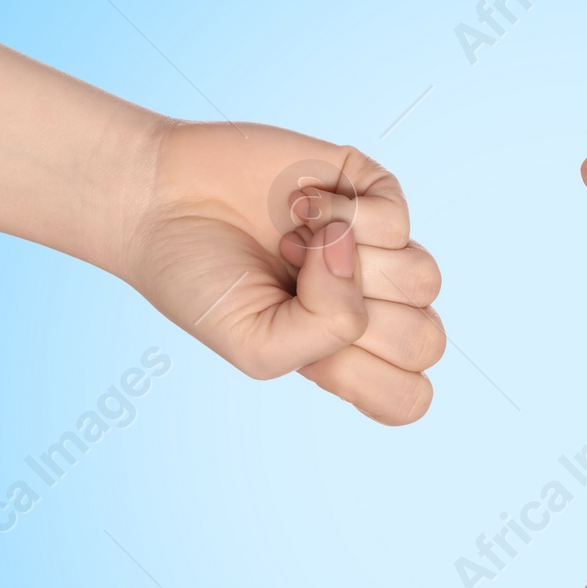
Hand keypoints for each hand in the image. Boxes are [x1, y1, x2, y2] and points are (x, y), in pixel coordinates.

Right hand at [119, 119, 442, 423]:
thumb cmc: (203, 283)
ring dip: (347, 265)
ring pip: (424, 280)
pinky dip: (338, 213)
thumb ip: (326, 331)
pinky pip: (397, 218)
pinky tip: (299, 207)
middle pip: (427, 340)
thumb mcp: (257, 346)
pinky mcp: (371, 192)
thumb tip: (353, 250)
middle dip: (356, 320)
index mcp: (350, 356)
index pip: (412, 396)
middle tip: (295, 292)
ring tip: (293, 249)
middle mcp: (373, 305)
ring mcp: (378, 249)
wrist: (159, 202)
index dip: (371, 379)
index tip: (315, 357)